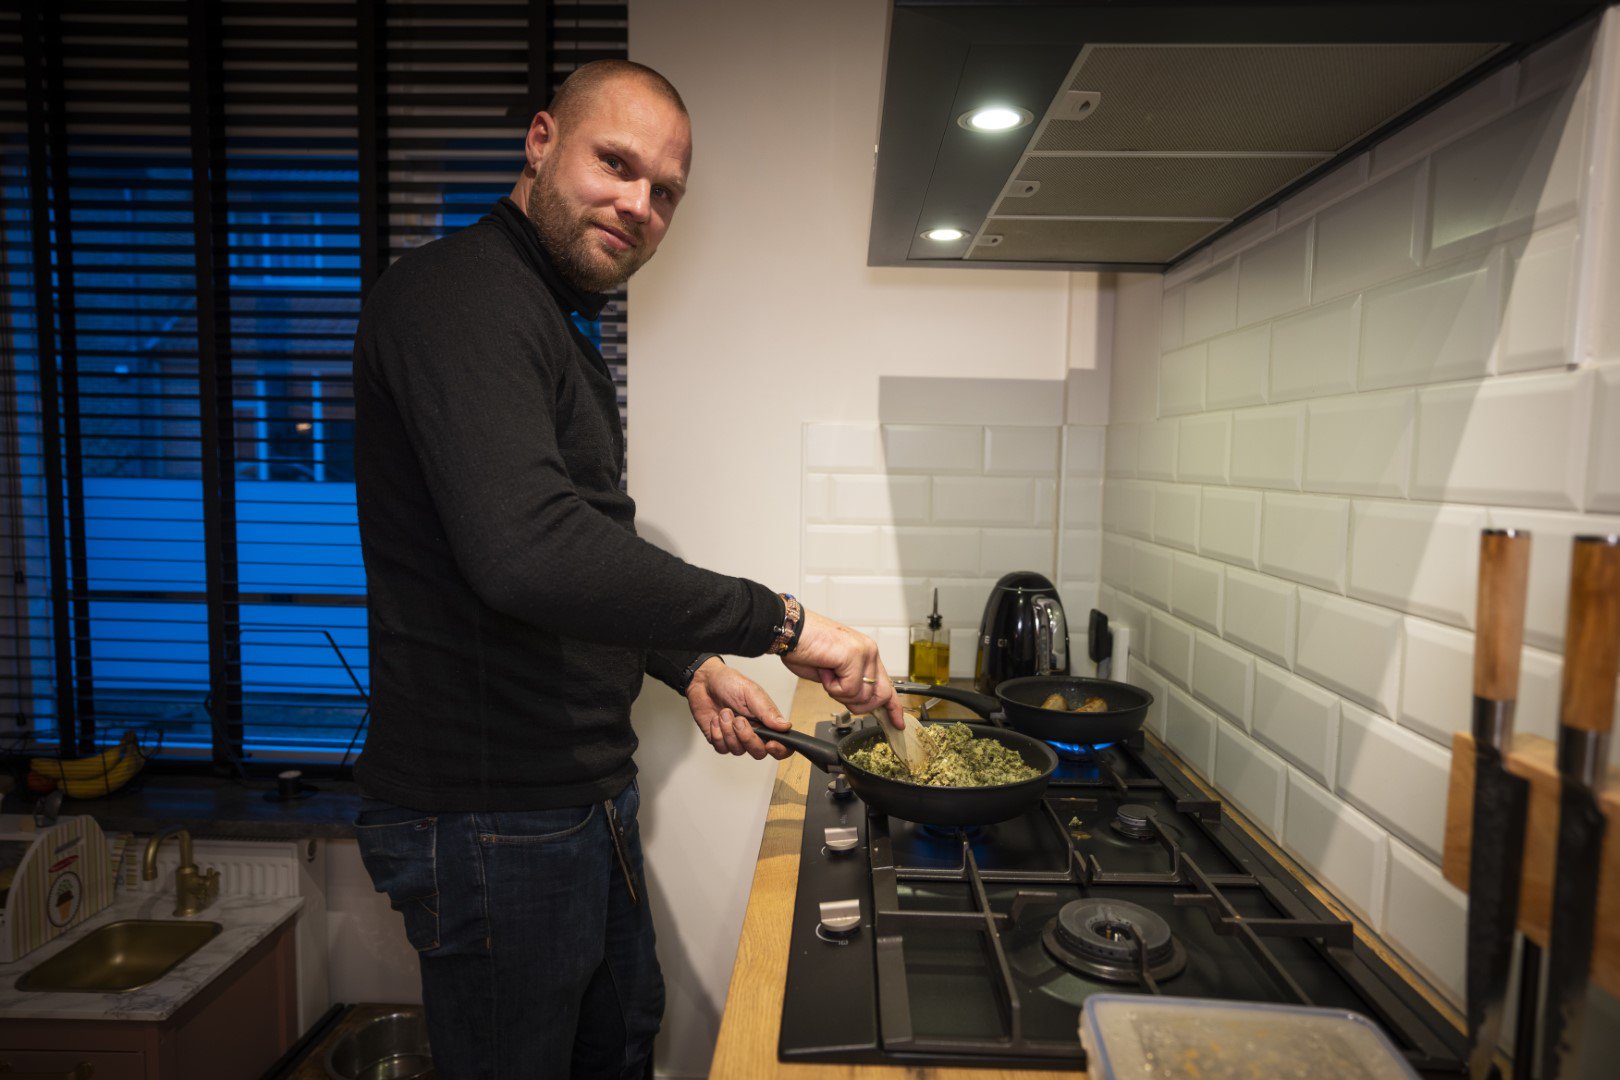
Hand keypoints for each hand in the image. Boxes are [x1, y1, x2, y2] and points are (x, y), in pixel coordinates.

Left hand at [685, 659, 792, 759]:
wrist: (704, 681)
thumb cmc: (729, 683)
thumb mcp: (751, 692)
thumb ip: (768, 711)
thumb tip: (785, 726)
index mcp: (766, 721)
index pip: (782, 744)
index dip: (780, 750)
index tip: (770, 744)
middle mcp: (753, 732)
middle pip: (759, 752)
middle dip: (747, 738)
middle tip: (739, 720)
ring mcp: (736, 738)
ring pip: (738, 751)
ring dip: (729, 731)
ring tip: (725, 712)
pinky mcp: (720, 740)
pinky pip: (721, 748)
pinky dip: (717, 733)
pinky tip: (715, 719)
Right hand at [781, 609, 905, 730]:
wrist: (790, 631)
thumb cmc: (806, 647)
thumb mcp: (834, 672)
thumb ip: (850, 684)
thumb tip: (859, 701)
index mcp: (867, 655)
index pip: (887, 686)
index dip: (893, 708)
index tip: (897, 723)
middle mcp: (869, 652)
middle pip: (880, 696)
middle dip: (859, 705)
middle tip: (839, 691)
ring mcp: (864, 653)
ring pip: (862, 696)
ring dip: (839, 693)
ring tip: (827, 673)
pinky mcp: (854, 656)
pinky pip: (849, 689)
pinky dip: (832, 687)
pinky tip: (825, 670)